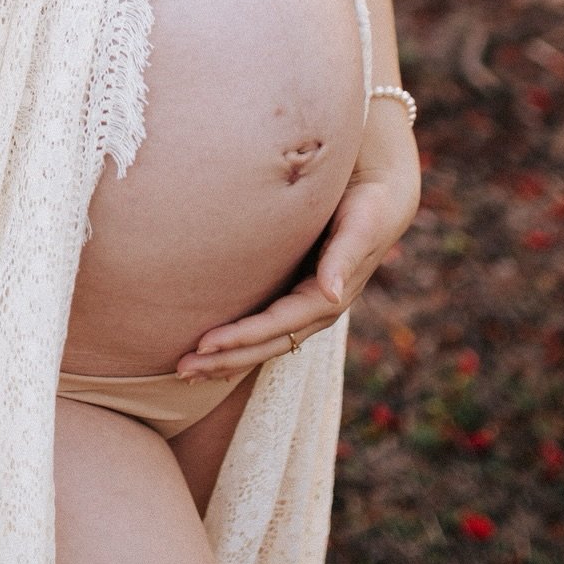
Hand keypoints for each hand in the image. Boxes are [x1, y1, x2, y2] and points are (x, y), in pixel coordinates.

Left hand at [174, 102, 420, 380]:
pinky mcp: (295, 292)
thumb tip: (331, 294)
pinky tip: (210, 349)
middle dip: (225, 359)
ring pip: (262, 342)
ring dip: (225, 358)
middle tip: (181, 369)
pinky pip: (263, 326)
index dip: (242, 337)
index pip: (278, 326)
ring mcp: (305, 304)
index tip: (204, 343)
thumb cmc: (369, 203)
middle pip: (266, 345)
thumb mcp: (361, 224)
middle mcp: (315, 308)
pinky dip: (236, 341)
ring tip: (184, 370)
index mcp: (329, 297)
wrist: (382, 193)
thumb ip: (345, 256)